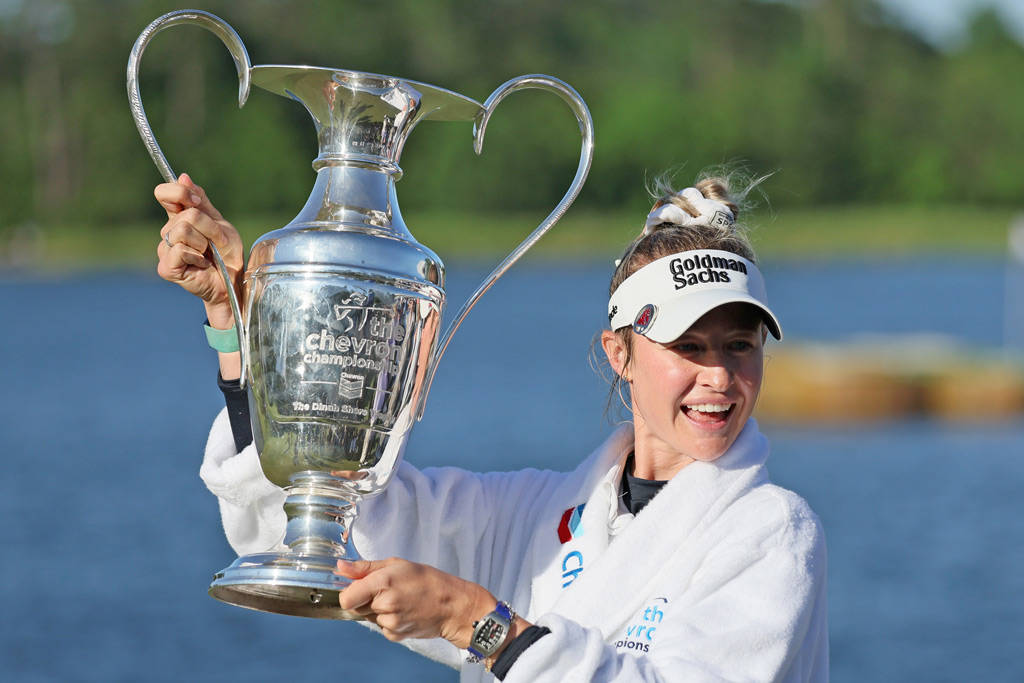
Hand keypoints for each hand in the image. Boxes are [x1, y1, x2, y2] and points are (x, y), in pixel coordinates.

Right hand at [155, 173, 243, 327]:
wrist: (232, 282)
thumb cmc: (227, 254)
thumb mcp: (220, 223)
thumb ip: (201, 202)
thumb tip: (183, 177)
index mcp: (179, 218)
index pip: (165, 194)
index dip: (179, 193)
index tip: (196, 202)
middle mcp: (168, 232)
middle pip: (185, 214)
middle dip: (209, 228)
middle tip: (216, 243)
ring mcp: (165, 250)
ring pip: (182, 230)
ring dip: (204, 242)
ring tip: (208, 254)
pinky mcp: (166, 267)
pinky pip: (181, 249)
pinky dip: (198, 256)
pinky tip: (202, 265)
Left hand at [336, 558, 495, 646]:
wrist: (452, 605)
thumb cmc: (428, 580)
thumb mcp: (397, 564)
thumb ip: (364, 567)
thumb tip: (340, 567)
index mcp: (382, 583)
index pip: (345, 599)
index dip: (349, 593)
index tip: (358, 587)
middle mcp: (384, 605)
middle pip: (355, 607)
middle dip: (365, 598)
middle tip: (388, 590)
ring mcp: (389, 623)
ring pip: (368, 616)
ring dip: (378, 609)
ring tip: (400, 600)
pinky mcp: (394, 635)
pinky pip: (380, 627)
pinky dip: (388, 620)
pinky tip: (404, 611)